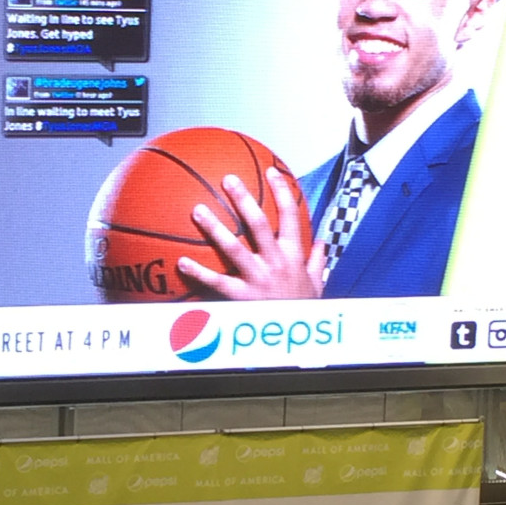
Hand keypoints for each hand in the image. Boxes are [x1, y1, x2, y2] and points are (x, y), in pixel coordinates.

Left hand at [176, 168, 324, 299]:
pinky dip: (198, 272)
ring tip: (198, 210)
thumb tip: (323, 243)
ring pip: (234, 248)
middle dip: (243, 199)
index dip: (282, 191)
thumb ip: (317, 261)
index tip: (272, 171)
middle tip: (228, 180)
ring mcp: (257, 278)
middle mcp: (275, 262)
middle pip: (259, 224)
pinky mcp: (242, 296)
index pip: (291, 215)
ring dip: (214, 227)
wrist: (297, 334)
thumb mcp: (316, 282)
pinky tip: (182, 262)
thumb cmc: (302, 307)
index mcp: (293, 254)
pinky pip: (216, 281)